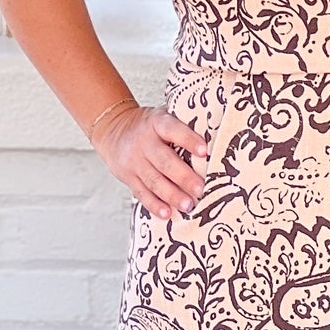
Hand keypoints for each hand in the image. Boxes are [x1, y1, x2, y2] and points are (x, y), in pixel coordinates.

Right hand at [92, 103, 207, 218]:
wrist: (113, 129)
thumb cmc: (150, 126)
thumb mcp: (163, 116)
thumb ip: (183, 124)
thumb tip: (216, 133)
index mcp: (157, 123)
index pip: (173, 129)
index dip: (188, 139)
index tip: (204, 151)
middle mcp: (144, 142)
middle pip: (164, 161)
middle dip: (184, 177)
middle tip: (201, 189)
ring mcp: (134, 161)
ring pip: (153, 180)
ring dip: (172, 195)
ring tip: (188, 206)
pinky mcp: (128, 177)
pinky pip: (141, 193)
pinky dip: (154, 205)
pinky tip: (167, 214)